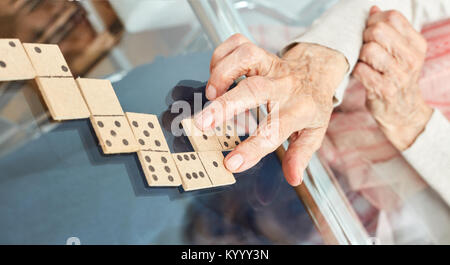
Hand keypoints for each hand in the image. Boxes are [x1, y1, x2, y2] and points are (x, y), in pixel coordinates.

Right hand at [194, 34, 347, 185]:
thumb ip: (300, 154)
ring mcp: (272, 65)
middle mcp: (284, 85)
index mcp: (300, 110)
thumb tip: (293, 178)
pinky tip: (216, 74)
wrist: (318, 70)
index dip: (252, 149)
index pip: (275, 131)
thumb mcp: (313, 132)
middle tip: (202, 123)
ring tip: (210, 94)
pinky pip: (238, 43)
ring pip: (246, 56)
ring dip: (222, 73)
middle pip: (254, 90)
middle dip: (225, 106)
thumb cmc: (312, 105)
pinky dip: (220, 55)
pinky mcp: (261, 52)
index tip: (231, 164)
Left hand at [353, 6, 432, 150]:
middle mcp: (411, 58)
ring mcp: (398, 75)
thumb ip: (389, 31)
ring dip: (360, 55)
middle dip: (364, 37)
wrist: (402, 112)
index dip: (374, 21)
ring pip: (368, 49)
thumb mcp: (401, 53)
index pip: (393, 17)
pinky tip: (362, 75)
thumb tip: (373, 10)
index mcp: (416, 45)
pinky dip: (356, 70)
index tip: (370, 32)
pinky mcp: (384, 90)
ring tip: (364, 63)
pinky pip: (360, 69)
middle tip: (364, 48)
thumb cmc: (396, 78)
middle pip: (378, 31)